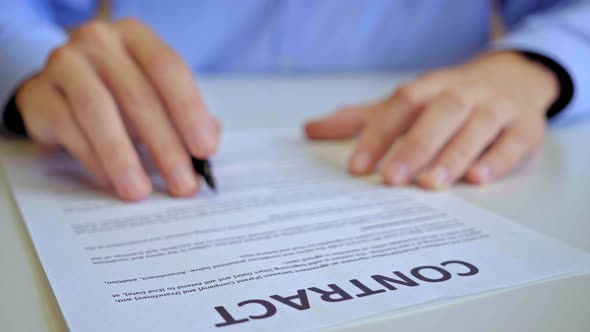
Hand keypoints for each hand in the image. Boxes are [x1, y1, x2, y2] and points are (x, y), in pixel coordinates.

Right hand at [16, 19, 219, 200]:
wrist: (58, 87)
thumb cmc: (117, 92)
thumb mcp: (154, 93)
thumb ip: (183, 112)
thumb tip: (209, 139)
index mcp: (136, 37)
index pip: (168, 68)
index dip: (190, 110)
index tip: (205, 149)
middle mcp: (99, 42)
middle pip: (138, 95)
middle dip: (165, 146)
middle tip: (183, 184)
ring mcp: (65, 64)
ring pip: (98, 111)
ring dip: (124, 157)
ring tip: (140, 191)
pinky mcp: (39, 94)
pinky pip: (68, 127)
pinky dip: (94, 158)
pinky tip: (112, 180)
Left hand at [305, 52, 558, 188]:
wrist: (513, 78)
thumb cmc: (447, 99)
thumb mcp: (405, 104)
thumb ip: (362, 119)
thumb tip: (309, 129)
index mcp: (429, 87)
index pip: (401, 105)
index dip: (378, 134)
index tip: (357, 168)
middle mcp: (462, 93)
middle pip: (440, 113)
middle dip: (415, 145)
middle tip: (392, 180)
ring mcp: (496, 108)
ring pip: (477, 126)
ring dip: (453, 154)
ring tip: (431, 184)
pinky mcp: (525, 127)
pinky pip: (514, 141)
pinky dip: (497, 160)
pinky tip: (478, 180)